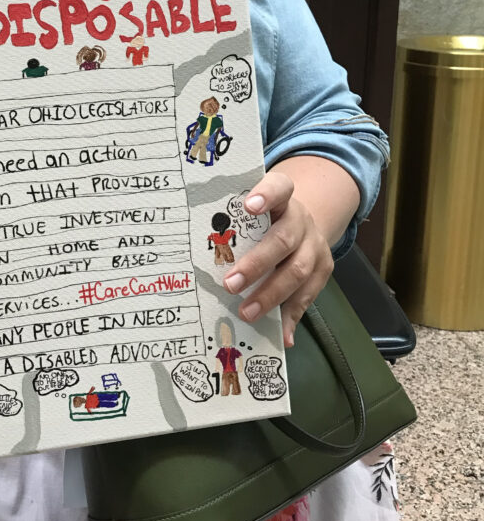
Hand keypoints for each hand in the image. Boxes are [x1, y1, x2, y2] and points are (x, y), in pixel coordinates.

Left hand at [223, 171, 333, 346]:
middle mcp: (299, 218)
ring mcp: (314, 243)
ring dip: (271, 295)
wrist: (301, 221)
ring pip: (298, 270)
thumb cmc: (261, 220)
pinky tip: (283, 334)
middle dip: (257, 264)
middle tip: (230, 284)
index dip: (267, 195)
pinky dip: (293, 315)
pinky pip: (309, 294)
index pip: (279, 186)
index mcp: (280, 197)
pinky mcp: (324, 267)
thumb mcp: (250, 211)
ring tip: (247, 311)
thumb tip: (197, 252)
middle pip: (282, 239)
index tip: (249, 206)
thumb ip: (232, 224)